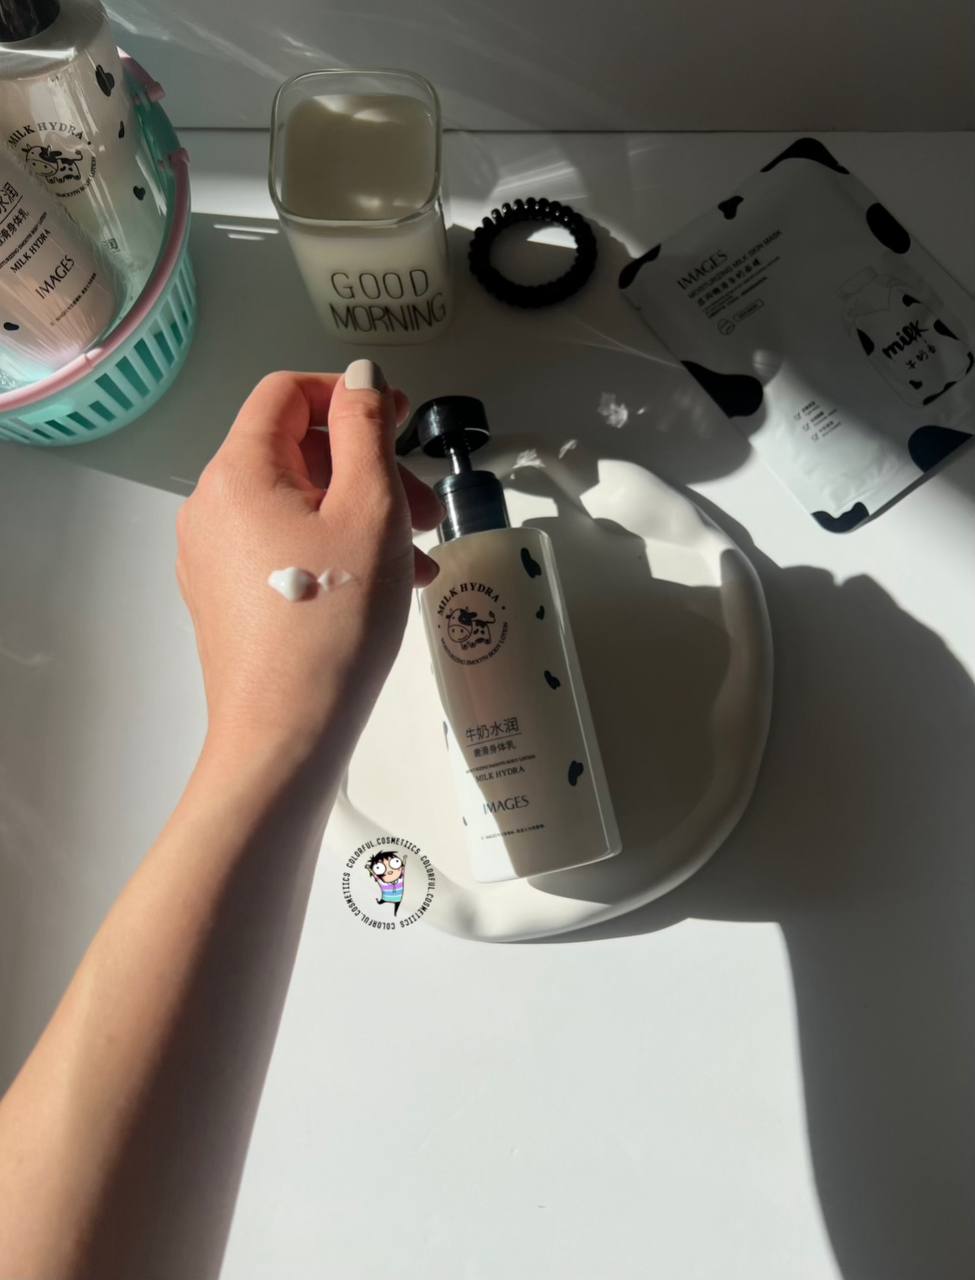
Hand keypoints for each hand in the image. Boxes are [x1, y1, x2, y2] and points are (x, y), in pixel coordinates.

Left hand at [176, 362, 442, 768]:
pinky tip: (384, 586)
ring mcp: (212, 557)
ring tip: (418, 560)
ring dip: (362, 514)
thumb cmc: (334, 620)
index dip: (348, 395)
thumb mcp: (370, 511)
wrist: (286, 737)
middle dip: (368, 467)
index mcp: (237, 472)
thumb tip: (363, 377)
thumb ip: (367, 430)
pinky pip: (285, 549)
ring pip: (298, 505)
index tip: (403, 423)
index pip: (287, 393)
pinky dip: (335, 550)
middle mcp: (210, 506)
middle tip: (427, 508)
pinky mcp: (225, 599)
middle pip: (295, 452)